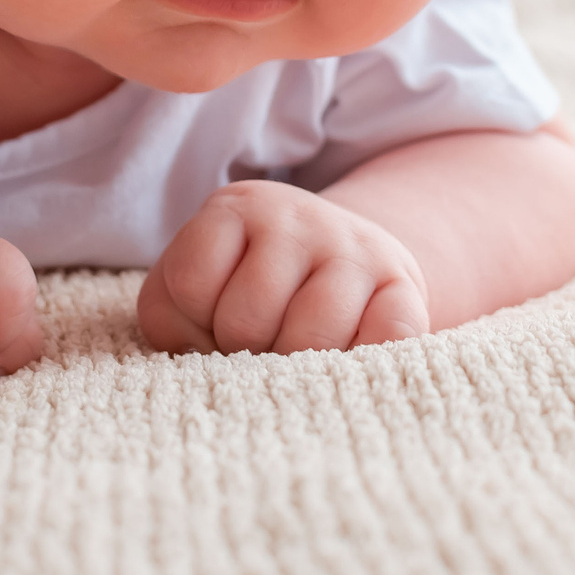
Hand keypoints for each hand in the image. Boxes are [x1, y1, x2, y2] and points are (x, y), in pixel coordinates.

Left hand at [137, 180, 428, 354]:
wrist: (342, 262)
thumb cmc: (247, 290)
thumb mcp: (188, 292)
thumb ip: (170, 320)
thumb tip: (200, 363)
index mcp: (236, 209)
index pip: (191, 283)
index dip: (194, 321)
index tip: (211, 319)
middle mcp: (299, 216)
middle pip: (248, 318)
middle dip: (244, 349)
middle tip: (258, 343)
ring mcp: (355, 249)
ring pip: (310, 336)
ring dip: (296, 365)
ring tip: (295, 352)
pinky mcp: (404, 286)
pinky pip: (383, 338)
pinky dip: (359, 361)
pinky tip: (344, 354)